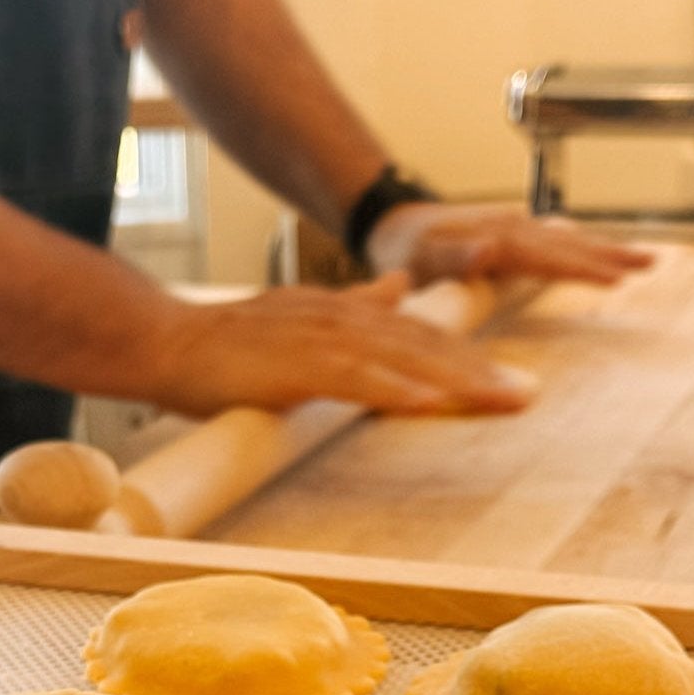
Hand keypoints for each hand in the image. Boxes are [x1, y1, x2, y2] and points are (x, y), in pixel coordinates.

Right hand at [140, 273, 539, 417]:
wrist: (167, 342)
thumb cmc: (226, 345)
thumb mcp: (302, 319)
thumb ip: (356, 306)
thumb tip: (398, 289)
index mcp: (345, 311)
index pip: (419, 333)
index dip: (468, 355)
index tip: (511, 381)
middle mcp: (342, 318)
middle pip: (425, 344)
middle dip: (480, 371)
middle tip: (527, 397)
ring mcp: (320, 340)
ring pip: (402, 359)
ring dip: (455, 381)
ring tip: (499, 402)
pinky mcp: (295, 366)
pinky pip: (356, 380)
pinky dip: (395, 391)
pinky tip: (429, 404)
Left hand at [365, 201, 653, 288]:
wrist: (391, 224)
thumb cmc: (401, 251)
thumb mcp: (420, 259)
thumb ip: (454, 257)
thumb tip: (491, 249)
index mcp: (497, 237)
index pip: (548, 256)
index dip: (582, 268)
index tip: (616, 279)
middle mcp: (511, 226)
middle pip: (569, 244)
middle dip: (610, 255)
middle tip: (650, 264)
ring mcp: (514, 226)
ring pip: (568, 239)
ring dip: (604, 249)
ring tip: (642, 259)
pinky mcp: (511, 232)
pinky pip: (555, 240)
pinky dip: (581, 246)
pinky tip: (598, 250)